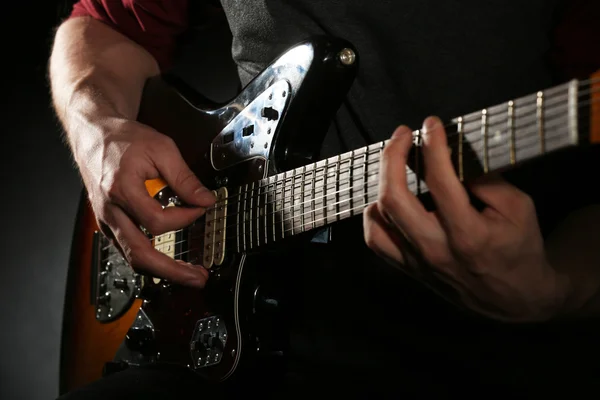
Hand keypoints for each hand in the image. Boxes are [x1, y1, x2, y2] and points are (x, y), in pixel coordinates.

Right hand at [76, 117, 214, 287]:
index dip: (185, 218)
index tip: (201, 208)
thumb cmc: (123, 139)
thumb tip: (205, 200)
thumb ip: (185, 178)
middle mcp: (110, 211)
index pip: (158, 221)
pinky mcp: (108, 224)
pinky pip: (128, 249)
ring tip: (188, 275)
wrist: (93, 134)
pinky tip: (168, 262)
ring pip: (132, 258)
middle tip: (198, 278)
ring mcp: (106, 221)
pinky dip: (149, 259)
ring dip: (162, 271)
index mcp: (121, 190)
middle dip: (172, 271)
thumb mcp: (161, 149)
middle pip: (140, 254)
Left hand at [363, 116, 570, 321]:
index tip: (431, 124)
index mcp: (468, 234)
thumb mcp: (518, 209)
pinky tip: (386, 199)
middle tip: (403, 134)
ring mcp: (418, 262)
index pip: (439, 181)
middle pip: (394, 198)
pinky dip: (375, 214)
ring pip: (379, 218)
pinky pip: (376, 240)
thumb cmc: (520, 248)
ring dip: (381, 181)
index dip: (432, 145)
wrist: (515, 299)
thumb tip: (451, 155)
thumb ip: (487, 181)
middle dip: (393, 156)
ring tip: (395, 162)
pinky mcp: (409, 269)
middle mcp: (436, 249)